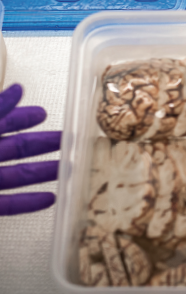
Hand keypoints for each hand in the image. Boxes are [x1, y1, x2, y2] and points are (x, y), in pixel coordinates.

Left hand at [0, 84, 61, 214]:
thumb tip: (17, 90)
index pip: (1, 122)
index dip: (21, 117)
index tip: (42, 114)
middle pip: (15, 149)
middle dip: (43, 144)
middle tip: (68, 141)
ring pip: (17, 175)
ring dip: (44, 172)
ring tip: (70, 169)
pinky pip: (7, 204)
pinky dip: (29, 202)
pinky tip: (49, 199)